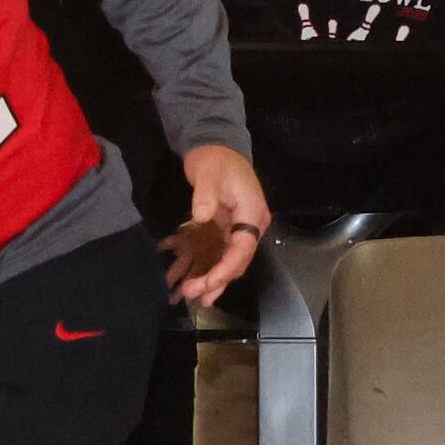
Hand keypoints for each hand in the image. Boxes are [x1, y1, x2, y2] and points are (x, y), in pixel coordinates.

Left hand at [171, 142, 269, 306]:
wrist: (216, 148)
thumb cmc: (215, 160)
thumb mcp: (209, 173)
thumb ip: (206, 195)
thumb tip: (203, 215)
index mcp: (252, 213)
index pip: (243, 248)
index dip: (226, 268)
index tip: (208, 283)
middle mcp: (251, 226)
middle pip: (238, 260)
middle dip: (217, 280)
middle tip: (192, 293)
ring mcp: (240, 230)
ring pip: (230, 262)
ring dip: (213, 280)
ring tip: (193, 296)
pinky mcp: (228, 231)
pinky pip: (221, 255)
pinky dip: (209, 269)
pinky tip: (195, 283)